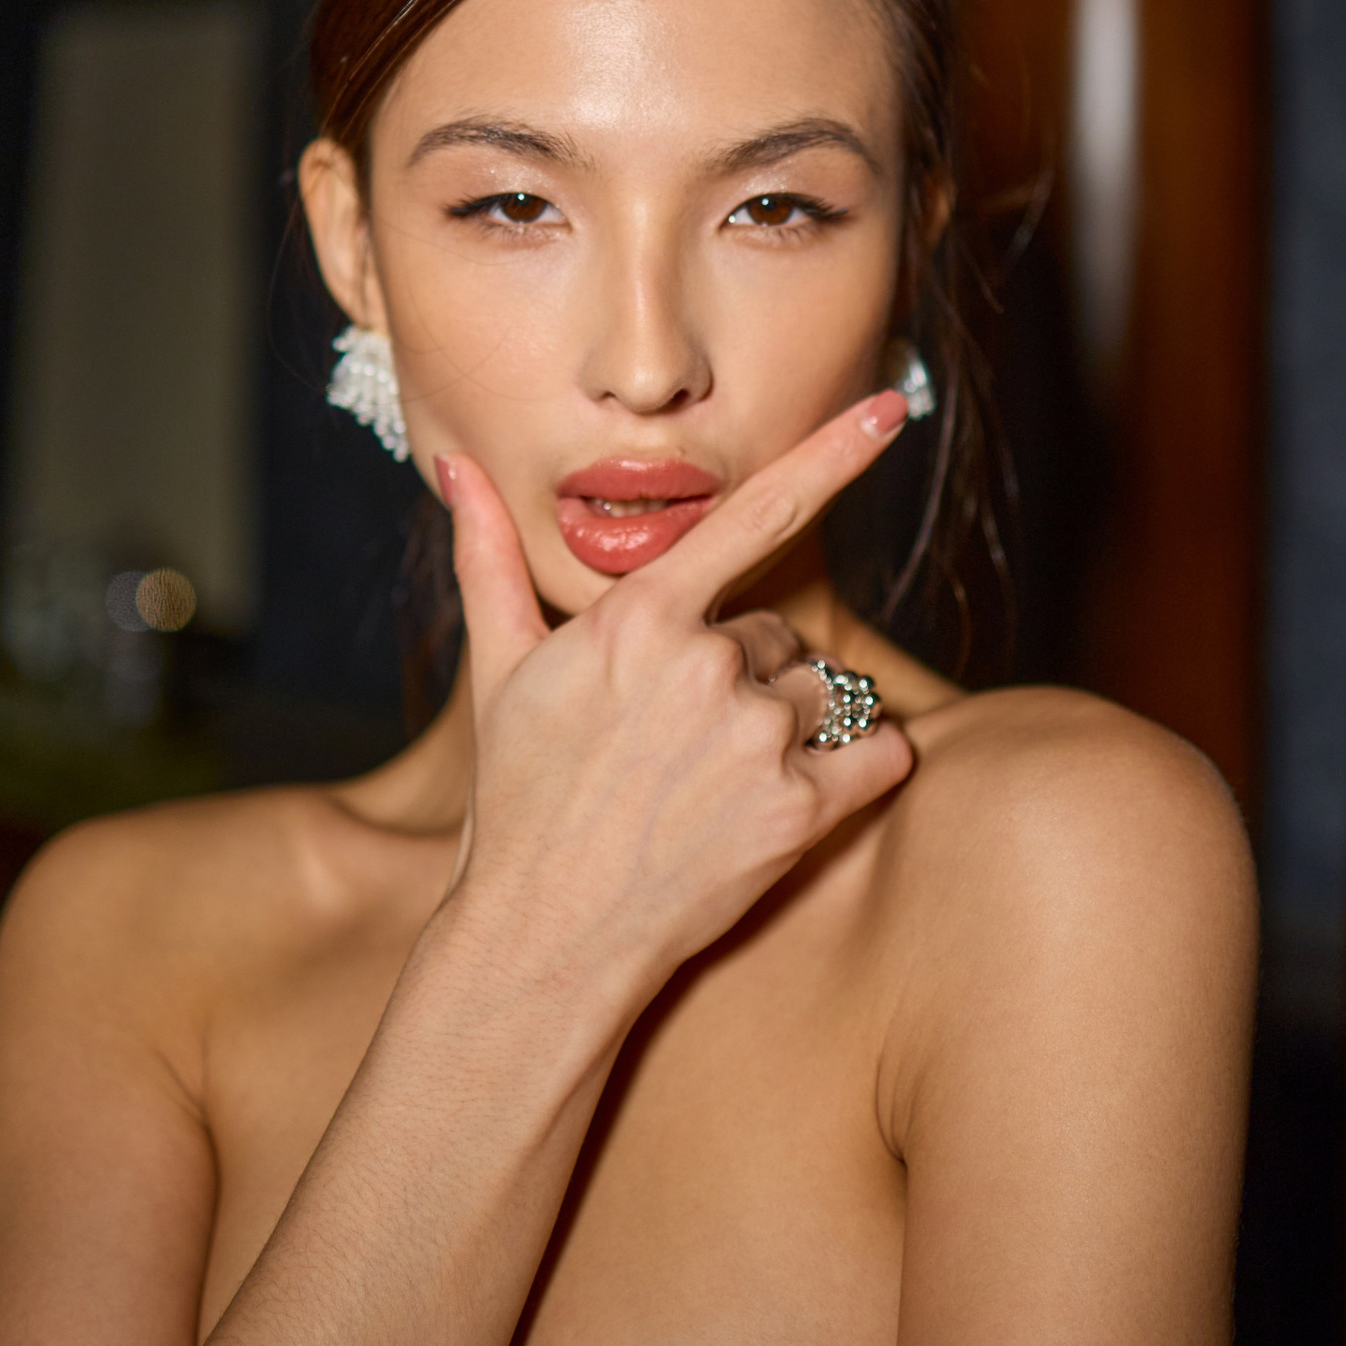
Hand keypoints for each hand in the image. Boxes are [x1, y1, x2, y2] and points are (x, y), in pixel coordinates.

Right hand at [436, 393, 917, 1013]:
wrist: (543, 937)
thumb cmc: (518, 802)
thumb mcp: (500, 672)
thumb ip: (490, 557)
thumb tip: (455, 465)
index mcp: (638, 620)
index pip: (754, 515)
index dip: (831, 454)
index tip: (890, 409)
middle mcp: (703, 668)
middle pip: (778, 637)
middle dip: (746, 679)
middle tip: (679, 746)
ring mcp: (753, 741)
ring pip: (827, 694)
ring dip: (795, 728)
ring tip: (717, 783)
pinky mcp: (797, 813)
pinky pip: (879, 757)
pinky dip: (859, 771)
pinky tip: (794, 803)